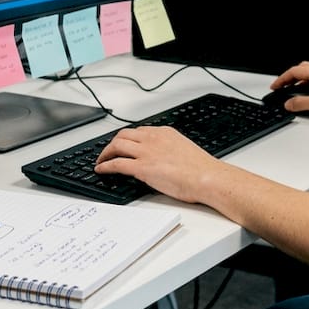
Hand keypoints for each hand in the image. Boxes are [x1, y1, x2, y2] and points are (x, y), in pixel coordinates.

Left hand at [95, 126, 222, 203]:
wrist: (207, 177)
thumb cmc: (201, 169)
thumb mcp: (183, 150)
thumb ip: (169, 151)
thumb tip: (162, 160)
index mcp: (164, 133)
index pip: (139, 131)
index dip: (127, 139)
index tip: (123, 144)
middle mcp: (153, 139)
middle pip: (123, 135)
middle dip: (113, 143)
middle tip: (109, 151)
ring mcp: (146, 152)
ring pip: (116, 145)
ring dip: (105, 153)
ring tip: (101, 160)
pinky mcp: (142, 168)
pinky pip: (116, 164)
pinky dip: (105, 166)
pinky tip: (101, 170)